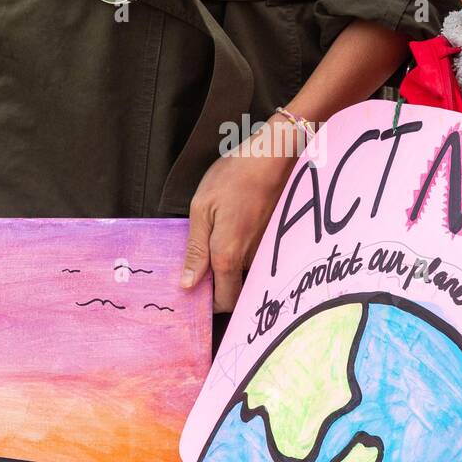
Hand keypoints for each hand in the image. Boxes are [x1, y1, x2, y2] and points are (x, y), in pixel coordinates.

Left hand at [180, 116, 301, 311]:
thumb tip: (188, 284)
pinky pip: (254, 259)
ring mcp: (265, 251)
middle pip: (236, 292)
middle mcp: (250, 260)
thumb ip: (196, 249)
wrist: (272, 158)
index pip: (223, 301)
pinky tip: (233, 230)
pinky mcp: (273, 240)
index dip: (209, 303)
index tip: (195, 290)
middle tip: (201, 267)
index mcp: (227, 255)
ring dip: (230, 268)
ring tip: (216, 240)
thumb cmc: (233, 177)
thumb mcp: (202, 209)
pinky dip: (242, 253)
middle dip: (219, 288)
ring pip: (245, 275)